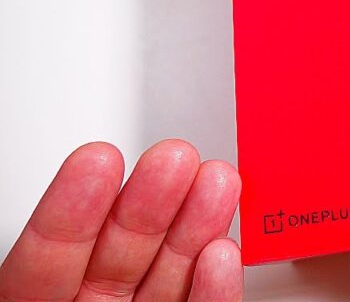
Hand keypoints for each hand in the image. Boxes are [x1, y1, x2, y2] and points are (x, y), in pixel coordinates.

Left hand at [0, 140, 241, 300]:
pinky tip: (222, 252)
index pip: (50, 257)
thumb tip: (43, 244)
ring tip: (216, 182)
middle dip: (152, 200)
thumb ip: (31, 281)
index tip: (99, 159)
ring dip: (197, 228)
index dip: (74, 208)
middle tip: (174, 156)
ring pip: (170, 278)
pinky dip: (217, 289)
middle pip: (120, 256)